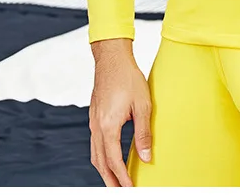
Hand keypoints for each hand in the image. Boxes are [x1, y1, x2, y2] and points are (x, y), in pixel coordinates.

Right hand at [89, 39, 152, 186]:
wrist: (112, 58)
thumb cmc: (128, 77)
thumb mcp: (143, 105)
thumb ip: (143, 134)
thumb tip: (145, 157)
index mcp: (108, 126)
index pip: (114, 161)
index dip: (122, 178)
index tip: (130, 189)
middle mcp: (97, 127)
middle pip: (100, 162)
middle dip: (110, 180)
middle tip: (120, 192)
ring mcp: (93, 122)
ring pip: (95, 154)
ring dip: (104, 170)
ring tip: (114, 180)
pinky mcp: (94, 116)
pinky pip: (95, 143)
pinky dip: (101, 156)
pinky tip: (109, 157)